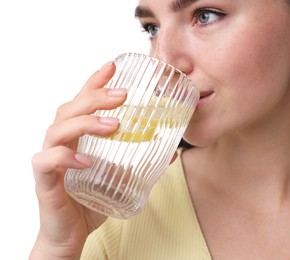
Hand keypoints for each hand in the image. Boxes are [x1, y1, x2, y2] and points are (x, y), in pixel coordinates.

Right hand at [30, 62, 126, 258]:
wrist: (71, 235)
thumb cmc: (92, 201)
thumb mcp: (122, 178)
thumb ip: (141, 163)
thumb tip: (172, 152)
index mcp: (77, 137)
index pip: (82, 101)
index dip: (95, 82)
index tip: (113, 66)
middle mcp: (61, 143)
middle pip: (69, 108)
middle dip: (95, 96)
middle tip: (122, 95)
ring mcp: (50, 160)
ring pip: (58, 129)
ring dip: (86, 123)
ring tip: (114, 125)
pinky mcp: (44, 182)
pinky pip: (47, 162)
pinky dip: (65, 157)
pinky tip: (86, 159)